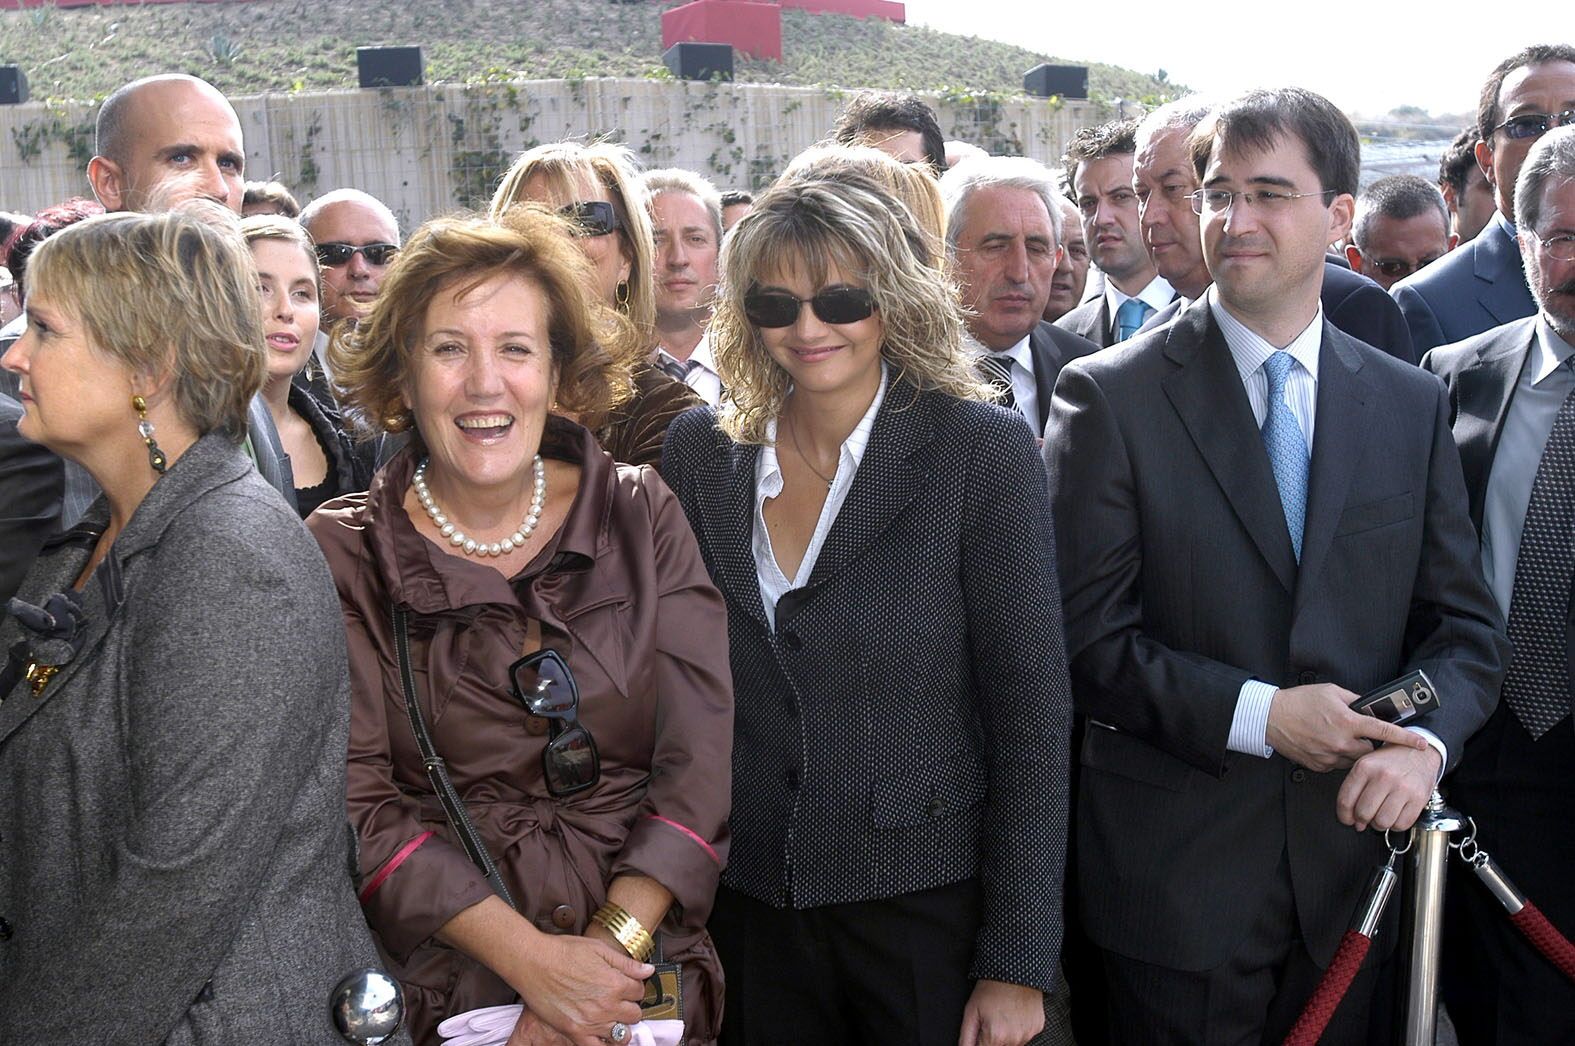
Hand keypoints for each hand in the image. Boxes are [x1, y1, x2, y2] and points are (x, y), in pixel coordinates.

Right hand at [509, 933, 650, 1045]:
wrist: (533, 962)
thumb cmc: (563, 952)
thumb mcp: (599, 950)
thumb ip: (626, 964)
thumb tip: (648, 970)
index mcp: (615, 984)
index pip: (639, 991)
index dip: (633, 986)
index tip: (626, 984)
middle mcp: (607, 1006)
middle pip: (634, 1014)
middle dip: (629, 1005)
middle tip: (618, 999)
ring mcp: (591, 1022)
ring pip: (622, 1034)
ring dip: (620, 1025)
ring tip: (611, 1016)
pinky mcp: (575, 1032)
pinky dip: (604, 1043)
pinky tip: (602, 1034)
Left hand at [958, 979, 1043, 1045]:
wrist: (1015, 970)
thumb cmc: (992, 988)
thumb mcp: (971, 1011)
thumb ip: (966, 1038)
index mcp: (996, 1036)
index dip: (979, 1042)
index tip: (980, 1032)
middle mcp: (1014, 1039)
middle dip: (991, 1039)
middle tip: (991, 1019)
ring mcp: (1028, 1034)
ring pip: (1012, 1044)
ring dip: (1006, 1035)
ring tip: (1002, 1015)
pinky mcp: (1037, 1028)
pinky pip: (1025, 1035)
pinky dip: (1018, 1028)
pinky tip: (1014, 1014)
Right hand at [1266, 684, 1428, 770]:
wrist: (1270, 718)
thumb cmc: (1298, 702)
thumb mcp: (1330, 691)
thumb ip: (1354, 700)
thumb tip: (1370, 707)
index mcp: (1347, 722)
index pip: (1383, 731)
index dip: (1405, 738)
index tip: (1420, 743)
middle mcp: (1341, 742)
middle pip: (1371, 751)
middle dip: (1370, 744)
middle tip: (1360, 734)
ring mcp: (1330, 756)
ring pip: (1354, 759)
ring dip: (1352, 750)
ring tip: (1337, 737)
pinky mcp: (1320, 766)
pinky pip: (1338, 764)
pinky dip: (1337, 755)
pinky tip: (1325, 743)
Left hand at [1337, 741, 1440, 831]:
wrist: (1418, 754)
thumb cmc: (1389, 762)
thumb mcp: (1365, 765)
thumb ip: (1354, 790)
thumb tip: (1352, 820)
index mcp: (1365, 767)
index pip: (1346, 800)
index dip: (1344, 816)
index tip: (1347, 820)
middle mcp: (1384, 776)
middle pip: (1363, 813)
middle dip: (1362, 820)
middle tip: (1366, 817)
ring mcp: (1403, 787)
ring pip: (1382, 822)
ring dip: (1379, 824)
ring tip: (1381, 815)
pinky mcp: (1419, 798)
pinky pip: (1402, 824)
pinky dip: (1396, 826)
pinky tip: (1395, 816)